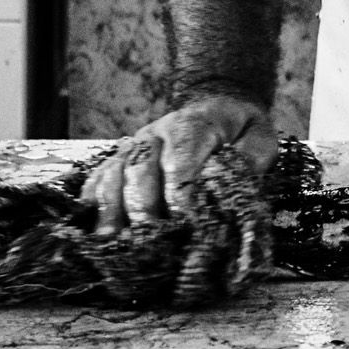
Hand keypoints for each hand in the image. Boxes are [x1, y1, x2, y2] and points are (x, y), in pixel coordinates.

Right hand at [84, 95, 278, 233]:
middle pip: (139, 171)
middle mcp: (156, 133)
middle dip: (143, 210)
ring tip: (113, 244)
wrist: (216, 102)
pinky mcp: (121, 158)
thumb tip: (236, 191)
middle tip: (149, 246)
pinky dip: (92, 203)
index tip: (184, 227)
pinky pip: (99, 177)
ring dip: (112, 210)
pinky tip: (90, 230)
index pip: (179, 162)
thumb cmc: (238, 129)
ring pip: (114, 174)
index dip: (179, 196)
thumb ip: (250, 163)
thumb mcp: (258, 138)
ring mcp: (134, 145)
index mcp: (192, 125)